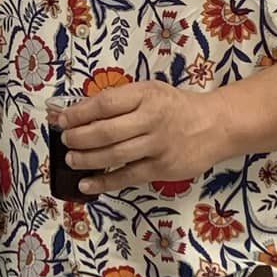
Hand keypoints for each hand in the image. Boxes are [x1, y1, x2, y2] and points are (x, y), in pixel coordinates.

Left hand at [54, 83, 232, 195]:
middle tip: (66, 141)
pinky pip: (127, 177)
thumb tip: (78, 113)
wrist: (216, 125)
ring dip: (87, 159)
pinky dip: (104, 182)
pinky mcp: (162, 168)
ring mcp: (157, 145)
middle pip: (106, 131)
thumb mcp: (149, 92)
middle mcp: (151, 119)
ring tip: (72, 160)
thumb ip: (119, 102)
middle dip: (79, 138)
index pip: (105, 104)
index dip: (78, 113)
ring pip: (114, 155)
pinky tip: (86, 184)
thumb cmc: (175, 107)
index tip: (61, 119)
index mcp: (145, 95)